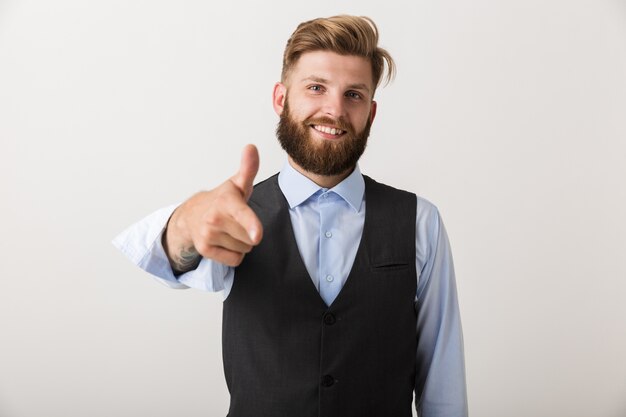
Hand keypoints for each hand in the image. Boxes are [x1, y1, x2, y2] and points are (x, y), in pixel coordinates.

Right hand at [163, 145, 262, 270]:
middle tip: (237, 221)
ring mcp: (208, 234)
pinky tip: (225, 242)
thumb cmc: (222, 200)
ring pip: (244, 249)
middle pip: (251, 237)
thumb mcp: (237, 184)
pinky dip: (234, 254)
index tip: (257, 235)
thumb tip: (251, 147)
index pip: (241, 214)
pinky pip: (234, 260)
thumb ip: (248, 168)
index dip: (250, 224)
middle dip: (250, 232)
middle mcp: (215, 218)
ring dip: (242, 243)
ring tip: (230, 230)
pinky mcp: (204, 250)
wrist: (192, 214)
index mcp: (227, 201)